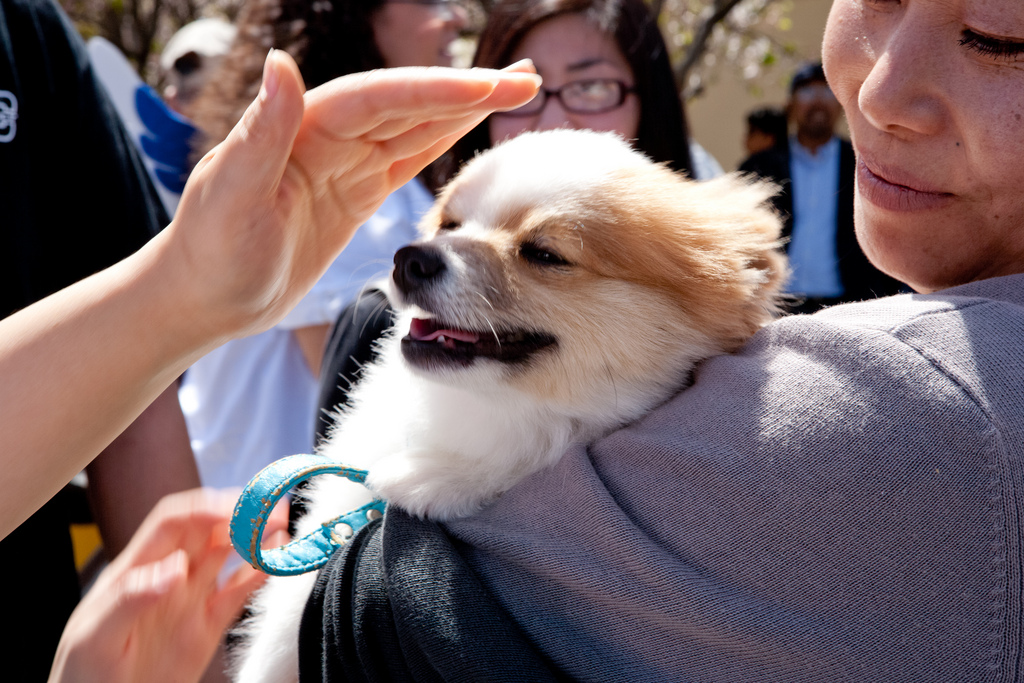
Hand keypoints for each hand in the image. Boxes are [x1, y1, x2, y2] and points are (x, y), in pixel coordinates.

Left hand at [48, 489, 287, 682]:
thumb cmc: (82, 676)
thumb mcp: (95, 638)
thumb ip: (131, 599)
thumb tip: (174, 567)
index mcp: (136, 569)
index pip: (173, 522)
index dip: (205, 508)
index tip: (234, 509)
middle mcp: (167, 577)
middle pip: (207, 529)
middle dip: (240, 512)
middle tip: (271, 507)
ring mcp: (190, 599)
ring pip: (229, 554)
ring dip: (255, 535)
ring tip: (282, 523)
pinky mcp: (208, 626)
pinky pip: (239, 590)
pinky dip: (261, 572)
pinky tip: (277, 559)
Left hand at [161, 51, 539, 347]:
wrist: (203, 298)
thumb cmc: (210, 253)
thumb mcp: (231, 195)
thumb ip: (261, 132)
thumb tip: (281, 63)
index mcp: (302, 127)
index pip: (379, 98)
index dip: (434, 92)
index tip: (485, 89)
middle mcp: (328, 135)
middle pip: (409, 103)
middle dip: (467, 91)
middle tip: (526, 81)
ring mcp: (346, 162)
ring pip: (416, 126)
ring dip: (465, 108)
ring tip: (517, 91)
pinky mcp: (356, 192)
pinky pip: (408, 159)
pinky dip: (443, 139)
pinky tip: (472, 127)